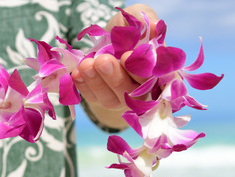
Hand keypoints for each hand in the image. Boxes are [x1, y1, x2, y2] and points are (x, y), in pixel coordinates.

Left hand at [71, 4, 158, 128]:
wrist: (106, 40)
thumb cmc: (125, 30)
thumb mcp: (134, 18)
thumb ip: (144, 20)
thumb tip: (152, 26)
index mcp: (157, 70)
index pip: (154, 76)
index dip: (140, 69)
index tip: (126, 56)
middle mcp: (143, 88)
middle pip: (132, 92)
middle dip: (115, 77)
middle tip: (102, 60)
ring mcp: (121, 97)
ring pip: (111, 98)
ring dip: (97, 82)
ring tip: (86, 64)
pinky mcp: (103, 99)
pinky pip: (94, 99)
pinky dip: (84, 86)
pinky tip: (78, 72)